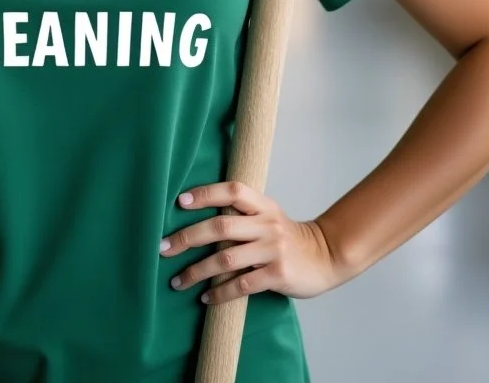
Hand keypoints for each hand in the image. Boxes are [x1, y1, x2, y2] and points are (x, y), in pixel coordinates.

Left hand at [160, 182, 344, 304]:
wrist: (326, 256)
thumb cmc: (287, 237)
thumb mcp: (268, 215)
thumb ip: (242, 213)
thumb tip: (198, 216)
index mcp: (263, 205)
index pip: (232, 191)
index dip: (206, 193)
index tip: (180, 202)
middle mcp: (267, 224)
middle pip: (221, 226)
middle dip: (187, 237)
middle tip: (163, 248)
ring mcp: (273, 249)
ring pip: (226, 259)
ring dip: (197, 271)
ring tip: (177, 280)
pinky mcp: (278, 275)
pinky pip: (242, 285)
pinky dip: (220, 292)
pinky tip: (205, 297)